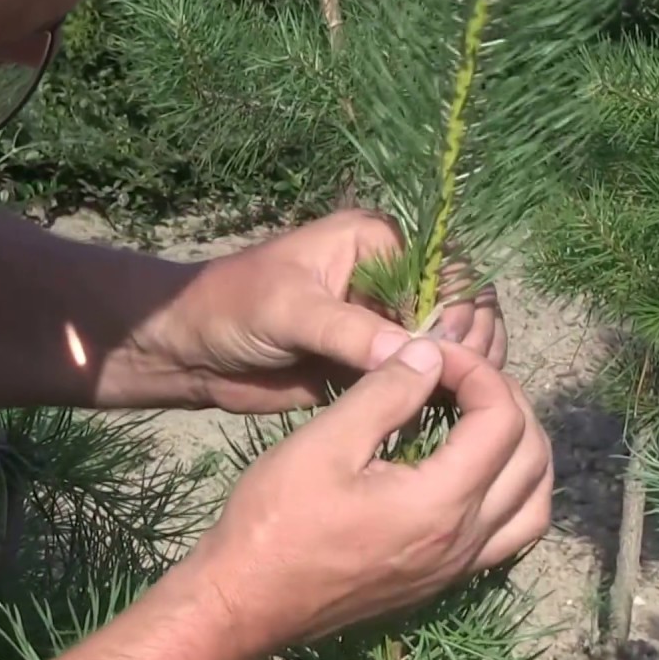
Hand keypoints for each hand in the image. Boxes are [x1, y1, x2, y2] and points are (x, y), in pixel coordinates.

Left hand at [157, 209, 506, 413]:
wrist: (191, 351)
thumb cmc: (232, 307)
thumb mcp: (289, 310)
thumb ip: (348, 329)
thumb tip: (414, 351)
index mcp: (376, 244)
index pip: (445, 270)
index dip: (456, 308)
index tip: (445, 348)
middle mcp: (390, 280)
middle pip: (459, 306)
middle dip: (467, 339)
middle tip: (460, 377)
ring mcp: (386, 324)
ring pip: (448, 345)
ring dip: (461, 369)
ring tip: (456, 399)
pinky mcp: (375, 365)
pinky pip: (420, 377)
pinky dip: (437, 393)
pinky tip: (443, 415)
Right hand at [181, 337, 552, 656]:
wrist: (246, 599)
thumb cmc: (276, 519)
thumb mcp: (325, 443)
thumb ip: (386, 393)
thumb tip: (431, 353)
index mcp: (442, 502)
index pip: (503, 420)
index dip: (477, 371)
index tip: (433, 353)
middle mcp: (466, 539)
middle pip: (533, 457)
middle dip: (507, 400)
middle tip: (459, 374)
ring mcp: (459, 565)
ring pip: (534, 503)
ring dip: (524, 449)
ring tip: (482, 415)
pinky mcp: (444, 578)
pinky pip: (511, 534)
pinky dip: (514, 492)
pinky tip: (476, 468)